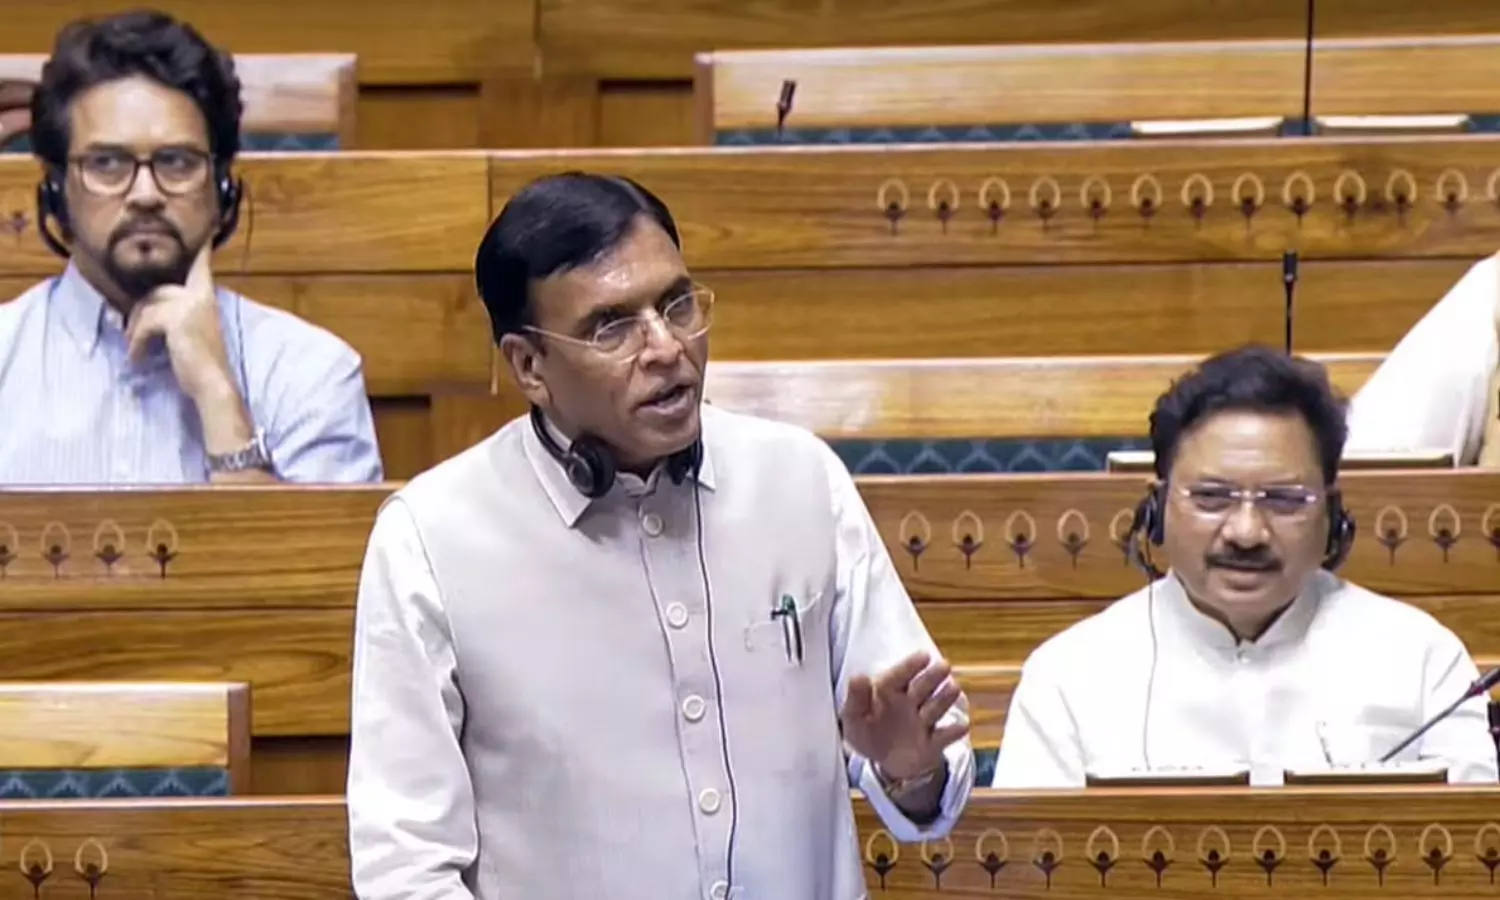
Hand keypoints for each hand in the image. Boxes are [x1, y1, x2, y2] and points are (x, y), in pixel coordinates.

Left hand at [126, 245, 235, 402]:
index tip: (206, 235)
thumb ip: (180, 316)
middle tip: (132, 336)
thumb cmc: (202, 365)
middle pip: (158, 292)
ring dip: (135, 330)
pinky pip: (144, 324)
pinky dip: (136, 343)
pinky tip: (138, 359)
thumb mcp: (192, 333)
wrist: (213, 384)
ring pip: (147, 306)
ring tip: (136, 351)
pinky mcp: (176, 319)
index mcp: (207, 299)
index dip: (201, 252)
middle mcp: (200, 297)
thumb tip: (148, 312)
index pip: (201, 268)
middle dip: (141, 313)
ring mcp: (189, 306)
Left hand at [840, 651, 968, 780]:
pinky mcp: (932, 744)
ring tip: (954, 688)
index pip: (900, 675)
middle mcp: (911, 703)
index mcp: (889, 691)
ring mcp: (923, 723)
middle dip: (932, 677)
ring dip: (944, 699)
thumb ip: (855, 698)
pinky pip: (943, 738)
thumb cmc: (867, 731)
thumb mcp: (853, 717)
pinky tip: (961, 726)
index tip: (924, 656)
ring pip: (935, 708)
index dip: (911, 665)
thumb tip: (858, 677)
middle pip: (922, 687)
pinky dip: (952, 733)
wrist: (885, 761)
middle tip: (944, 665)